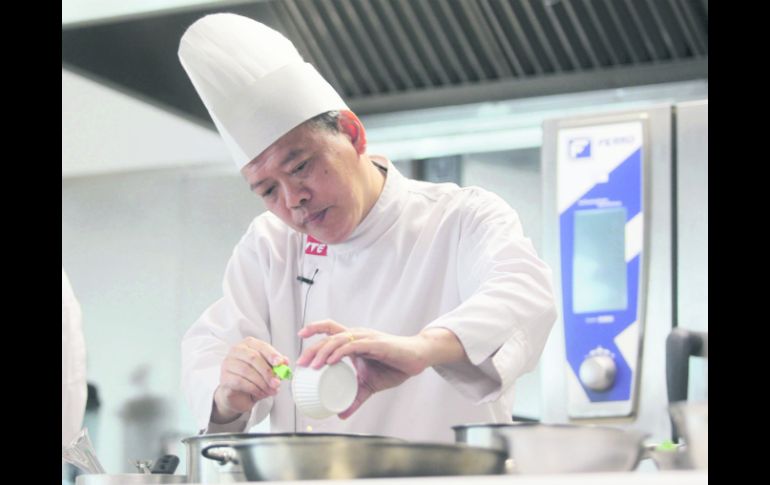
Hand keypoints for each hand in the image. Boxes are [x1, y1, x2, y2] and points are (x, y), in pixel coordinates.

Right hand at [211, 337, 287, 423]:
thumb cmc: (254, 378)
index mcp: (248, 344)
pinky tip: (260, 393)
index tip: (280, 363)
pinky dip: (253, 388)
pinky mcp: (224, 378)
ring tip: (270, 390)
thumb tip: (284, 362)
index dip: (271, 354)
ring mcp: (228, 364)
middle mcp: (236, 351)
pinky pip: (239, 382)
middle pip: (253, 358)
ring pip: (246, 370)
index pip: (261, 346)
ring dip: (261, 382)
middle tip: (277, 382)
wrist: (240, 395)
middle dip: (267, 372)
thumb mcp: (268, 370)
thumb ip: (276, 365)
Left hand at [297, 320, 464, 418]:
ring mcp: (366, 338)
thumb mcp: (370, 385)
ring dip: (323, 351)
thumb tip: (341, 414)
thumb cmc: (394, 366)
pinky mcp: (376, 344)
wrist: (417, 359)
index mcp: (354, 341)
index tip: (300, 336)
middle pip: (329, 335)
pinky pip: (354, 345)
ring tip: (312, 365)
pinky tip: (331, 360)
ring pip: (339, 339)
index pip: (330, 329)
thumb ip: (355, 398)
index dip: (314, 329)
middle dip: (312, 348)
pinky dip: (340, 352)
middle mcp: (358, 335)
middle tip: (301, 363)